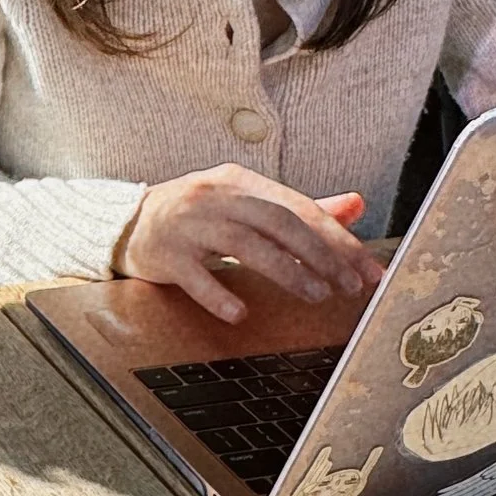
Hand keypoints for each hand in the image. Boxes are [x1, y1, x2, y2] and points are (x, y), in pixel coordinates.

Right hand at [117, 170, 384, 326]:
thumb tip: (357, 205)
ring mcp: (188, 223)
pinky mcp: (165, 253)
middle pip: (277, 222)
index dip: (337, 239)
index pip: (299, 208)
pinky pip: (194, 276)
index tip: (366, 269)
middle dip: (320, 255)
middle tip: (349, 286)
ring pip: (244, 244)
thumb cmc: (199, 216)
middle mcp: (216, 196)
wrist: (129, 223)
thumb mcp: (247, 204)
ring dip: (285, 271)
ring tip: (316, 295)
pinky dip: (218, 295)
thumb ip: (300, 208)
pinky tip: (239, 314)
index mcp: (241, 182)